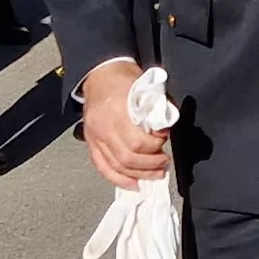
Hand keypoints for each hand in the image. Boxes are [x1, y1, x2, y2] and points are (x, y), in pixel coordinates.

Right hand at [80, 57, 169, 186]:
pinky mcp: (91, 142)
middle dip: (150, 164)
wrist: (100, 74)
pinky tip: (133, 184)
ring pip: (117, 166)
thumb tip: (167, 126)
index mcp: (117, 109)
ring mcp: (94, 136)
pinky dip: (118, 179)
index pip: (137, 141)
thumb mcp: (144, 86)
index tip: (164, 139)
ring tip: (156, 173)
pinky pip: (102, 167)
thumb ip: (156, 107)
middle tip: (164, 161)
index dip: (155, 145)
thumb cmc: (123, 79)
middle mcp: (103, 125)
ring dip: (140, 174)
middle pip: (128, 157)